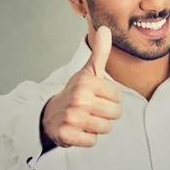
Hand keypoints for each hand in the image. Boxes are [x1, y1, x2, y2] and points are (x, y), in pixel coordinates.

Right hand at [41, 26, 123, 147]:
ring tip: (86, 118)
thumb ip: (100, 52)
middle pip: (115, 114)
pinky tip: (79, 129)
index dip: (110, 98)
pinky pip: (92, 141)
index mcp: (87, 82)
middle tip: (92, 108)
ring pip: (106, 128)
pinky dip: (87, 138)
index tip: (97, 95)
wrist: (50, 114)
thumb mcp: (88, 71)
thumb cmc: (76, 92)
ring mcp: (72, 118)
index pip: (119, 96)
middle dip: (106, 113)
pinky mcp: (67, 135)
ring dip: (98, 126)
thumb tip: (104, 28)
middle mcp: (78, 99)